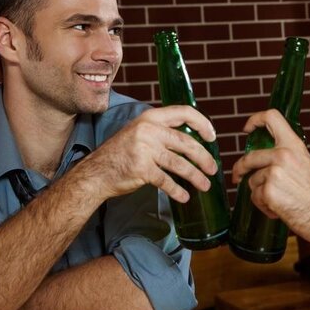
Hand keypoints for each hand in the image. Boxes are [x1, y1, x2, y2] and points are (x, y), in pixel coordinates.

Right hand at [80, 105, 217, 202]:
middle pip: (186, 142)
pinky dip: (177, 191)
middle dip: (203, 157)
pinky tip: (184, 197)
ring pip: (179, 163)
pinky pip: (166, 181)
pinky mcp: (142, 168)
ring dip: (195, 176)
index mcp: (150, 117)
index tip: (212, 137)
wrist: (96, 173)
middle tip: (213, 169)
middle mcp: (148, 130)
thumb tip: (192, 143)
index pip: (184, 112)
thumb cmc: (121, 154)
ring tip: (205, 186)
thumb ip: (162, 133)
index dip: (202, 123)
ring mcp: (144, 149)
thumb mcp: (140, 133)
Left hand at [231, 109, 309, 237]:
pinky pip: (255, 197)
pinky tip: (277, 209)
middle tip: (238, 176)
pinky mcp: (268, 191)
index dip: (255, 120)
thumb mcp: (306, 164)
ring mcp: (274, 173)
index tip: (248, 129)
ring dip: (260, 193)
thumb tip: (268, 159)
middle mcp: (282, 155)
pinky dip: (263, 206)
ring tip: (277, 202)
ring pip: (252, 181)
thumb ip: (287, 157)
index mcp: (293, 145)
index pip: (271, 117)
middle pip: (249, 156)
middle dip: (240, 168)